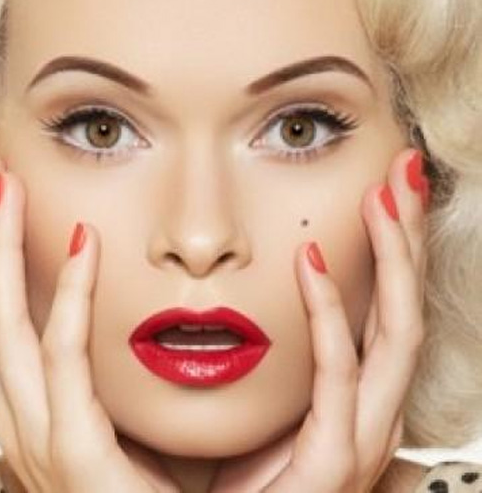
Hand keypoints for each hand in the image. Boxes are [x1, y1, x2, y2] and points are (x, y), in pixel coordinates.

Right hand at [0, 146, 178, 492]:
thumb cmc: (174, 492)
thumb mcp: (139, 415)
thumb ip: (124, 366)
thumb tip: (137, 311)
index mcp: (42, 409)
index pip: (9, 315)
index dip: (1, 253)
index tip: (9, 196)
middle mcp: (28, 419)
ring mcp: (42, 440)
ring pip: (7, 322)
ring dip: (2, 247)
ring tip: (2, 182)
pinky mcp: (74, 455)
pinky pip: (64, 360)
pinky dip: (71, 298)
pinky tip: (86, 242)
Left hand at [210, 148, 427, 492]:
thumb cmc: (225, 469)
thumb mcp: (251, 389)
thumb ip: (264, 341)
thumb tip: (252, 285)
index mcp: (347, 388)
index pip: (383, 304)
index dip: (390, 247)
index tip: (379, 189)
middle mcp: (365, 406)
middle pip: (402, 305)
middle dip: (409, 237)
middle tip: (402, 171)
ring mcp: (357, 434)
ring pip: (395, 332)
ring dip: (393, 258)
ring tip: (383, 196)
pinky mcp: (333, 461)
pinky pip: (338, 375)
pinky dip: (329, 314)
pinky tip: (306, 262)